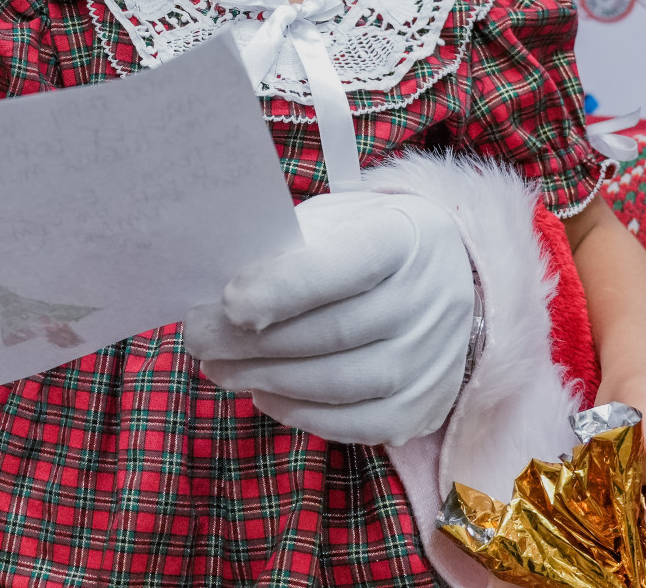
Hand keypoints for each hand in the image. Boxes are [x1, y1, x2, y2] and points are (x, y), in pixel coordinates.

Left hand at [181, 190, 473, 445]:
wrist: (448, 276)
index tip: (228, 302)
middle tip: (197, 340)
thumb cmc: (366, 241)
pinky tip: (263, 395)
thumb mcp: (335, 220)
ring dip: (265, 379)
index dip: (283, 288)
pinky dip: (299, 414)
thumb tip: (222, 289)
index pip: (345, 266)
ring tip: (218, 368)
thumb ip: (289, 245)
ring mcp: (431, 359)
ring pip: (337, 383)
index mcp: (403, 237)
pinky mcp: (423, 405)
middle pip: (332, 332)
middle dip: (251, 342)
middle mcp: (429, 299)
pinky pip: (354, 425)